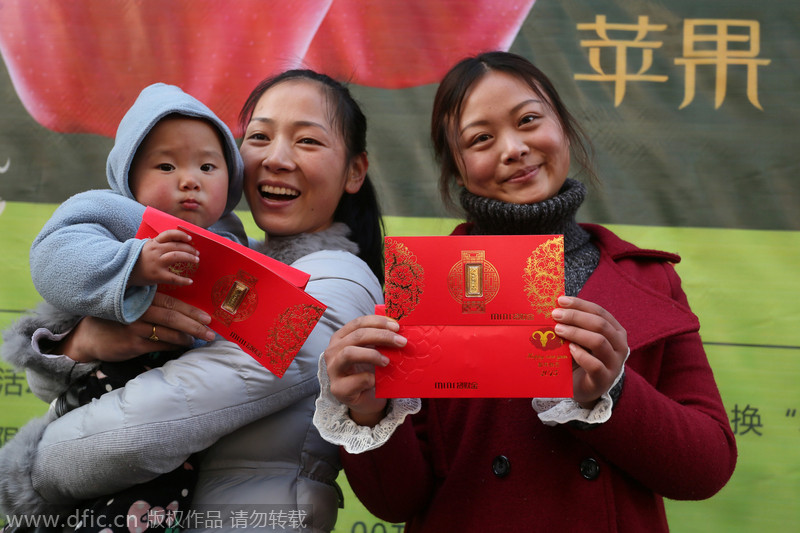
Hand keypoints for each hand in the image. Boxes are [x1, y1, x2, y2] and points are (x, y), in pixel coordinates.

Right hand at [61, 292, 214, 362]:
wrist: (87, 336)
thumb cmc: (114, 319)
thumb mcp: (132, 306)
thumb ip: (152, 306)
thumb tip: (182, 313)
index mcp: (142, 298)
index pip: (172, 303)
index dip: (191, 310)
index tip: (207, 318)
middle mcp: (139, 311)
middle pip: (173, 317)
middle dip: (195, 325)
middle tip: (210, 333)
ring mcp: (135, 327)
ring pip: (168, 332)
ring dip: (186, 337)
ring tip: (199, 340)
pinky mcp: (132, 344)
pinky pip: (159, 345)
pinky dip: (173, 346)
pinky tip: (182, 347)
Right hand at [129, 229, 198, 286]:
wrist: (123, 272)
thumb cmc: (138, 260)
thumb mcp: (146, 248)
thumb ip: (158, 245)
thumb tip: (177, 243)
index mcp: (153, 243)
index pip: (169, 234)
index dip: (181, 235)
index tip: (190, 238)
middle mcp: (155, 250)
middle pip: (176, 246)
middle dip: (189, 248)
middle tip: (197, 253)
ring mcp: (156, 262)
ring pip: (176, 256)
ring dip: (189, 257)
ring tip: (196, 260)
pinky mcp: (156, 275)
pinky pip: (173, 278)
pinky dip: (183, 280)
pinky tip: (190, 281)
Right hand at [324, 315, 406, 426]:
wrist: (366, 400)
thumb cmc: (370, 371)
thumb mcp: (374, 351)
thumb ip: (380, 340)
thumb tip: (399, 330)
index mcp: (341, 338)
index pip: (358, 323)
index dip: (378, 322)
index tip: (397, 327)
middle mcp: (333, 351)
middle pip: (357, 336)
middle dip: (382, 336)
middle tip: (401, 342)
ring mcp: (333, 370)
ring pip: (349, 353)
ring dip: (372, 354)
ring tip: (387, 361)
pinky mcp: (338, 389)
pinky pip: (355, 380)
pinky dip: (370, 378)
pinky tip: (377, 381)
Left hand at [552, 296, 627, 407]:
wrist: (583, 388)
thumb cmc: (580, 359)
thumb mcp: (580, 339)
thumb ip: (574, 325)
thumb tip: (555, 306)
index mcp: (615, 331)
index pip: (599, 312)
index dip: (580, 304)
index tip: (560, 300)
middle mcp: (619, 346)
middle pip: (600, 324)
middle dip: (576, 316)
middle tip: (555, 315)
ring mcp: (614, 364)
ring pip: (599, 342)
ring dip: (576, 333)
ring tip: (558, 330)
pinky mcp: (604, 380)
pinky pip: (595, 365)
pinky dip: (581, 355)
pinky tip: (569, 349)